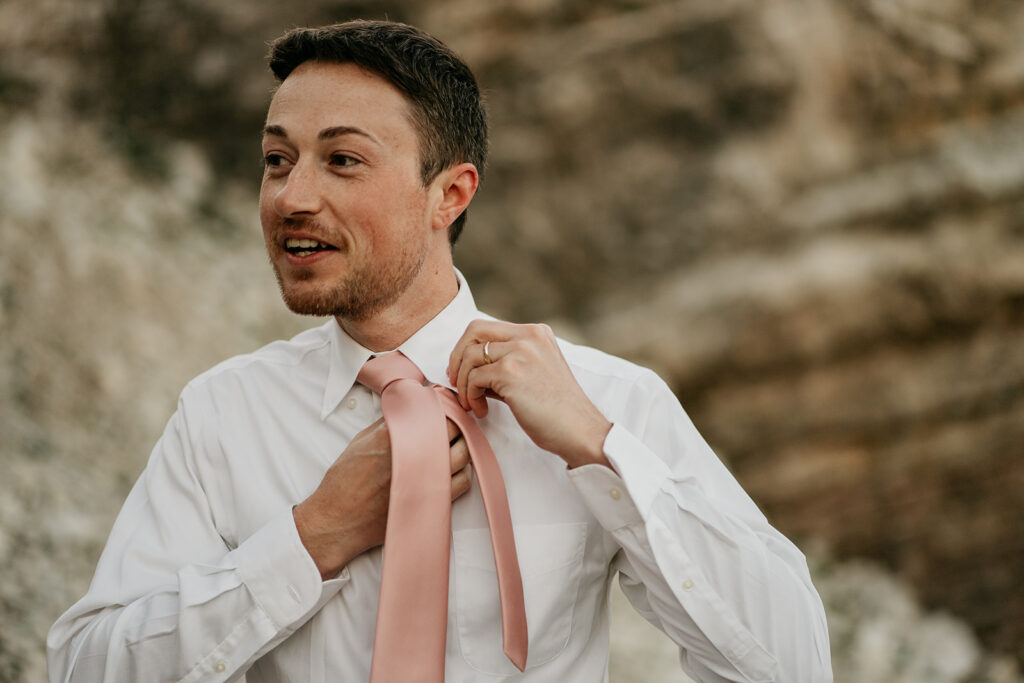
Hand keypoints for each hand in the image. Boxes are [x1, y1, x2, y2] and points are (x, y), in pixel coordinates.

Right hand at [294, 417, 471, 579]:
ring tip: (455, 446)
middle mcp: (412, 456)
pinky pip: (462, 483)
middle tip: (454, 426)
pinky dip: (463, 472)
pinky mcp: (431, 501)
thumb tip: (411, 410)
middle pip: (454, 432)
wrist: (336, 520)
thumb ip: (389, 424)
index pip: (435, 414)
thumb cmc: (343, 482)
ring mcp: (425, 479)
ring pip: (462, 456)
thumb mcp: (361, 441)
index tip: (446, 408)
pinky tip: (454, 469)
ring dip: (462, 447)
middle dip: (457, 426)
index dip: (445, 409)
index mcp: (393, 436)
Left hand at [447, 320, 612, 468]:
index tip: (463, 371)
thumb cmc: (558, 410)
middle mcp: (529, 336)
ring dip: (464, 383)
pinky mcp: (511, 373)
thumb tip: (469, 367)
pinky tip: (483, 411)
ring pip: (470, 356)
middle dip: (457, 357)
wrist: (580, 431)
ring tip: (473, 404)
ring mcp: (520, 352)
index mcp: (537, 333)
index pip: (488, 327)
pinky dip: (471, 396)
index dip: (467, 347)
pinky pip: (474, 379)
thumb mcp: (535, 374)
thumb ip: (506, 363)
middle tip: (455, 382)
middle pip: (474, 331)